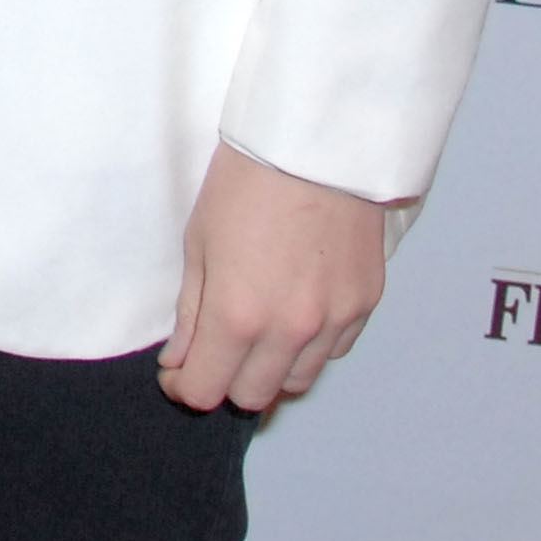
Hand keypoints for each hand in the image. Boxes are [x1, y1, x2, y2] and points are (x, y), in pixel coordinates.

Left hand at [158, 141, 386, 411]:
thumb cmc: (245, 181)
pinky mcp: (364, 306)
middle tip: (211, 352)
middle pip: (254, 396)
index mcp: (239, 315)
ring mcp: (333, 322)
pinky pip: (332, 352)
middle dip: (224, 381)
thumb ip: (191, 312)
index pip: (208, 391)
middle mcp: (290, 331)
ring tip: (253, 335)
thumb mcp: (199, 243)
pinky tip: (292, 316)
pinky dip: (308, 348)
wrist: (315, 144)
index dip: (185, 388)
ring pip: (297, 382)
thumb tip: (181, 359)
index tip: (176, 374)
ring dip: (270, 370)